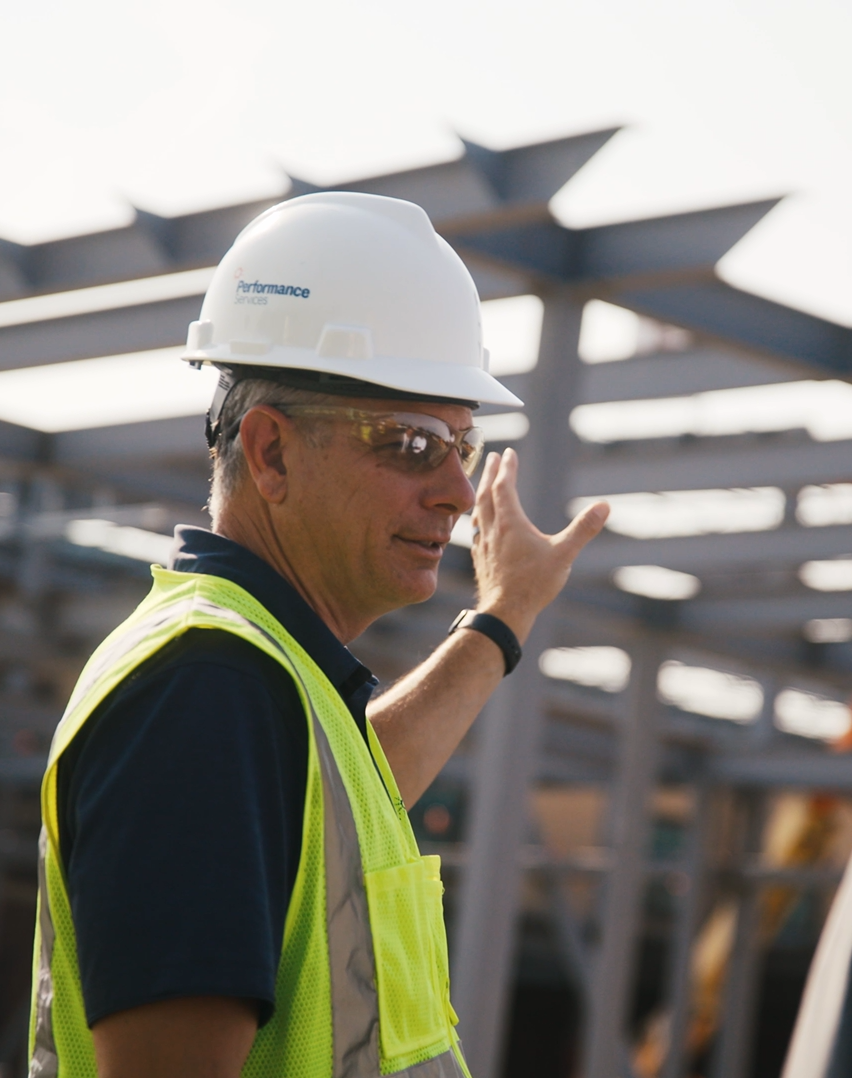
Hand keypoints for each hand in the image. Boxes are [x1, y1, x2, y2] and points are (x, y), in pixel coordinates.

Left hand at [470, 448, 608, 643]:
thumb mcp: (564, 555)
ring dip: (481, 494)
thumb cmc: (534, 584)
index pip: (504, 487)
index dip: (506, 468)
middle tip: (492, 459)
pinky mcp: (480, 559)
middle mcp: (491, 530)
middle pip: (486, 494)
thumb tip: (604, 506)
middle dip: (490, 474)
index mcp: (509, 523)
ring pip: (478, 512)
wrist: (504, 612)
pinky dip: (477, 519)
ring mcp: (483, 545)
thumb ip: (583, 529)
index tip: (508, 453)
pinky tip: (480, 526)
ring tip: (483, 487)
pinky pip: (475, 531)